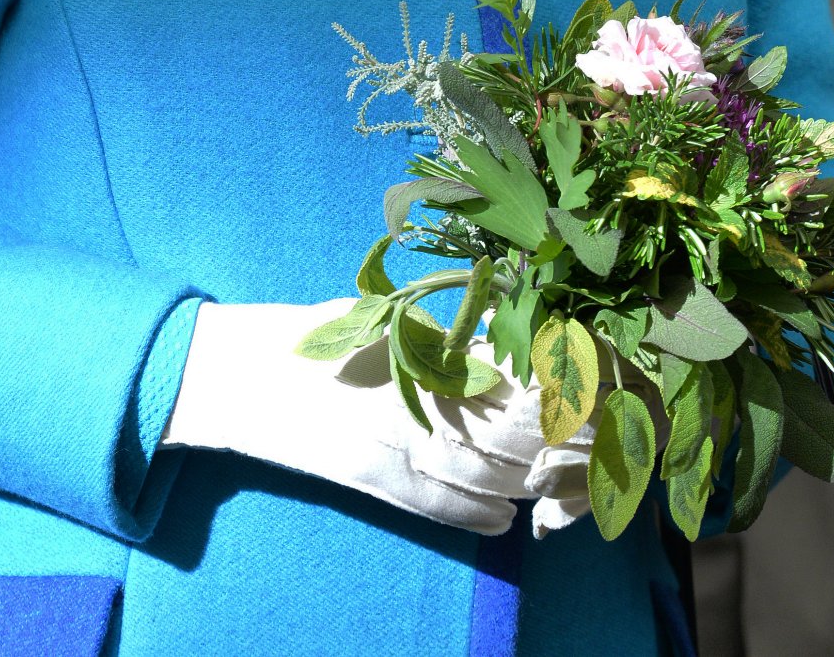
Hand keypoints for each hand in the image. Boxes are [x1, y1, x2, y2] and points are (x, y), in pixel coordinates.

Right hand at [163, 300, 580, 536]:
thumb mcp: (389, 317)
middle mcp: (422, 402)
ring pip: (491, 477)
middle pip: (514, 433)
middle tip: (582, 443)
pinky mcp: (380, 485)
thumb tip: (511, 340)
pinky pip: (448, 510)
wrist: (251, 376)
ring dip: (528, 483)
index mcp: (425, 352)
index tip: (582, 390)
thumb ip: (449, 333)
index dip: (556, 391)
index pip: (516, 378)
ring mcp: (402, 449)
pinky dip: (484, 516)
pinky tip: (505, 517)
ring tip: (551, 481)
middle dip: (554, 441)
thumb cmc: (320, 334)